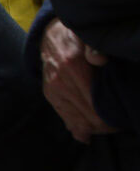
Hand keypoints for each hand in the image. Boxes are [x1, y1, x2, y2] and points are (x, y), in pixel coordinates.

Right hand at [40, 20, 115, 142]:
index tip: (121, 119)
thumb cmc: (75, 36)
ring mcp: (53, 91)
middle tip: (117, 125)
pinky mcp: (49, 95)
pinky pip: (63, 117)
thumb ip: (94, 45)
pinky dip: (75, 128)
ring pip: (74, 120)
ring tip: (105, 129)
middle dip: (103, 124)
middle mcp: (60, 83)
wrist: (50, 35)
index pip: (94, 104)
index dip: (109, 116)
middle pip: (86, 116)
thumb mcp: (86, 35)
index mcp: (72, 69)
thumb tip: (99, 59)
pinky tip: (84, 136)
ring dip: (91, 128)